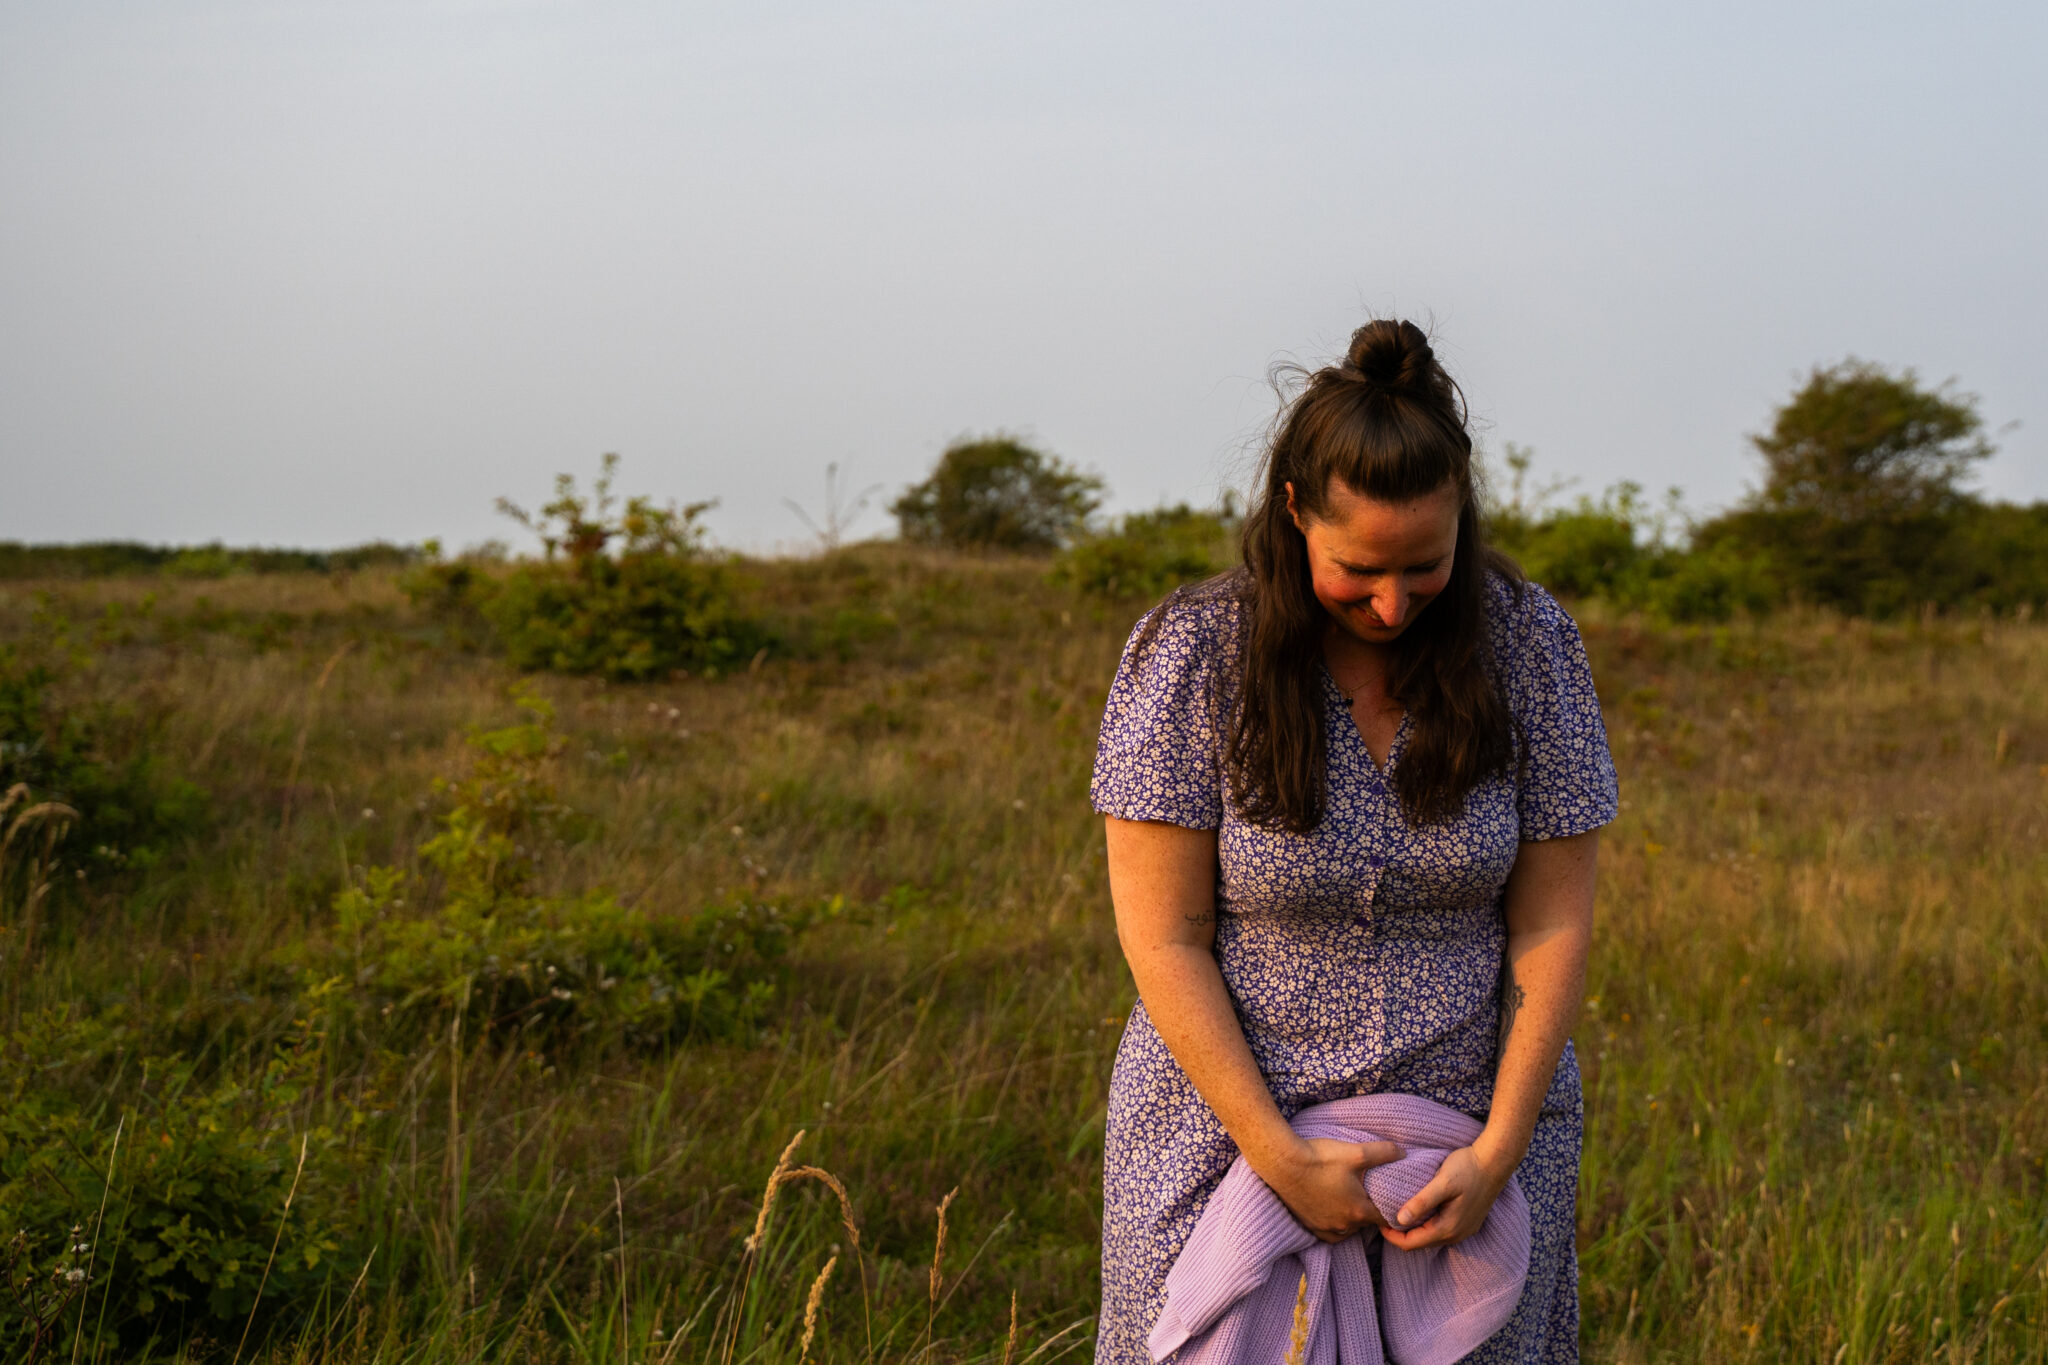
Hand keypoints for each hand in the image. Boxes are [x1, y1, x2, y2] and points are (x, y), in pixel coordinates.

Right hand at [1258, 1137, 1405, 1243]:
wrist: (1282, 1164)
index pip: (1386, 1218)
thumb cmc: (1319, 1158)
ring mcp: (1324, 1228)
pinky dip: (1334, 1222)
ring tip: (1351, 1198)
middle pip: (1366, 1223)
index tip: (1394, 1200)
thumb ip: (1384, 1153)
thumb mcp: (1356, 1152)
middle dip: (1370, 1210)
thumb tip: (1404, 1153)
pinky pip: (1329, 1232)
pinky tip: (1332, 1206)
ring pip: (1348, 1228)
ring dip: (1352, 1217)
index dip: (1393, 1209)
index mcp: (1358, 1210)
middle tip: (1371, 1193)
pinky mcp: (1309, 1227)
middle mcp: (1344, 1226)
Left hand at [1379, 1144, 1514, 1250]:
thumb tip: (1400, 1219)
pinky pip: (1439, 1230)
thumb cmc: (1467, 1168)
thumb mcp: (1442, 1182)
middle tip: (1384, 1214)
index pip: (1410, 1244)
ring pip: (1429, 1237)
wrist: (1495, 1162)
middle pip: (1419, 1243)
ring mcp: (1462, 1230)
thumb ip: (1422, 1201)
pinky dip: (1425, 1224)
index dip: (1391, 1236)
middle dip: (1400, 1233)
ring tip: (1397, 1210)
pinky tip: (1418, 1208)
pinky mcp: (1466, 1222)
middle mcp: (1455, 1235)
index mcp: (1447, 1228)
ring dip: (1412, 1228)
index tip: (1378, 1219)